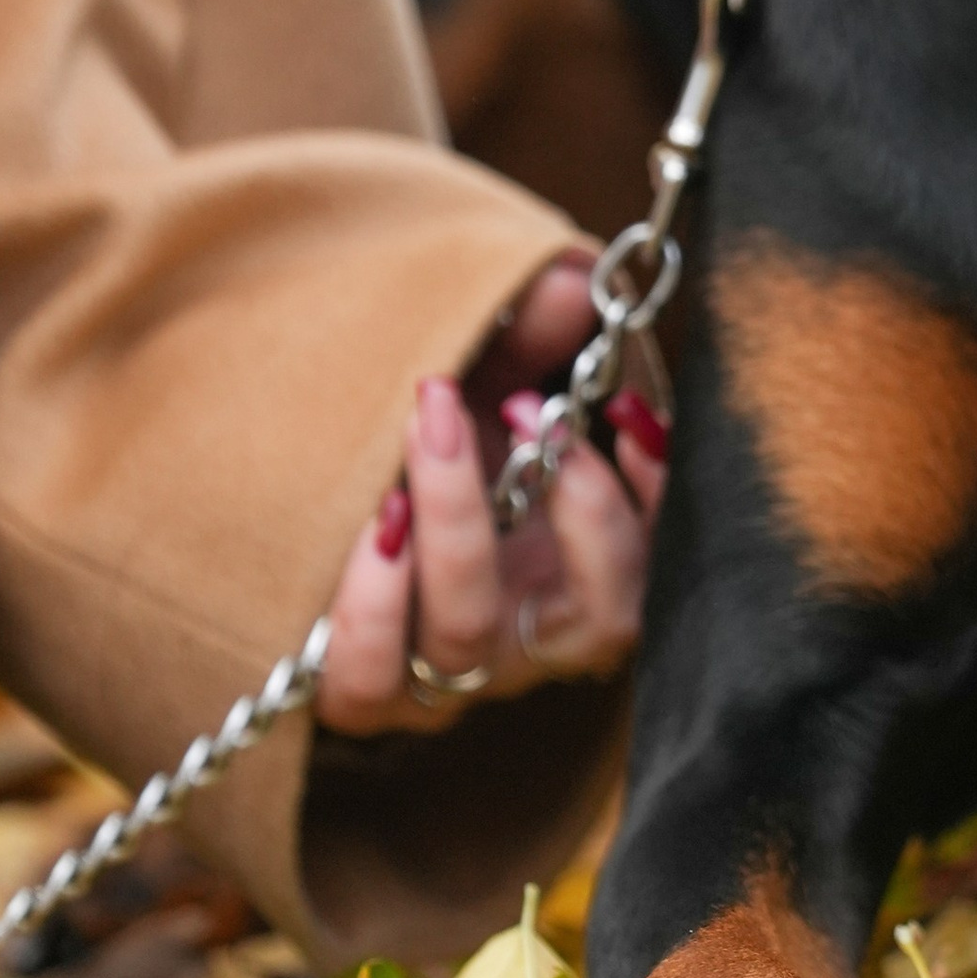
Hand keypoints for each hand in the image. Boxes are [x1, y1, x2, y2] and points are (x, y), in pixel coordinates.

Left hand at [315, 256, 668, 733]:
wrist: (316, 475)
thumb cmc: (428, 428)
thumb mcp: (487, 369)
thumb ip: (534, 329)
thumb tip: (574, 286)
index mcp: (581, 570)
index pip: (661, 568)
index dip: (654, 503)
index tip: (619, 412)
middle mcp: (531, 633)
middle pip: (599, 617)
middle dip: (574, 503)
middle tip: (523, 401)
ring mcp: (449, 672)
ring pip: (472, 638)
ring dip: (458, 527)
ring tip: (429, 430)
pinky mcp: (363, 690)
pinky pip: (372, 682)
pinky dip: (374, 603)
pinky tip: (377, 518)